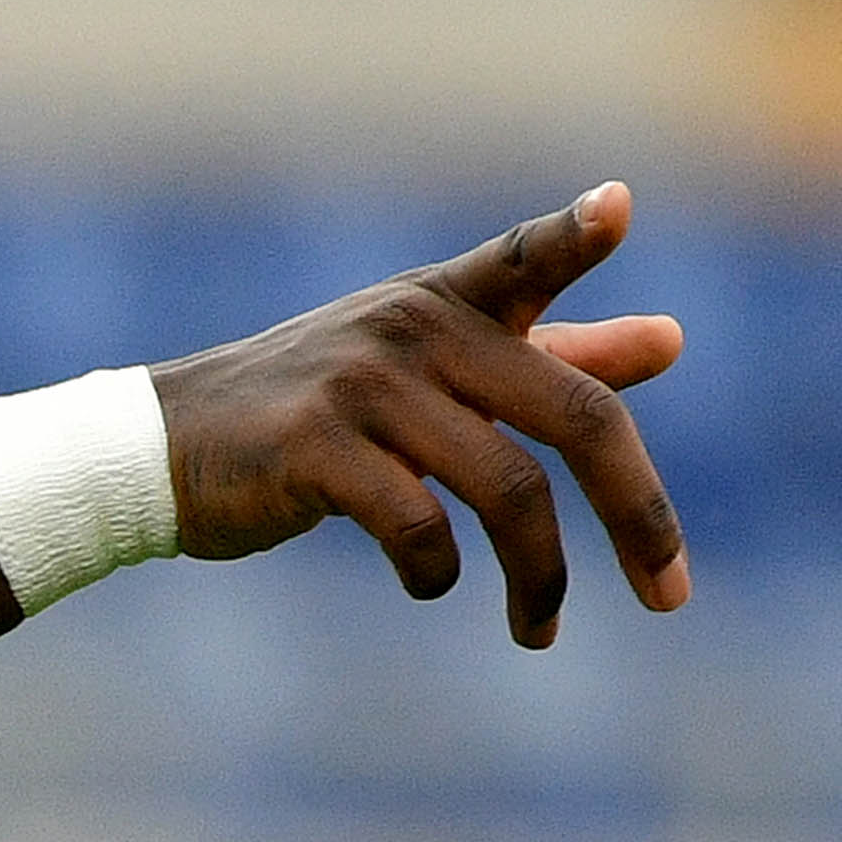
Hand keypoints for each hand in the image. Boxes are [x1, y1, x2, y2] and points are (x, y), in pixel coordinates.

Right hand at [154, 181, 693, 646]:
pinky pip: (418, 526)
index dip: (575, 235)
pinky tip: (430, 584)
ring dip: (541, 579)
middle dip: (638, 514)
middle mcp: (415, 329)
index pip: (526, 258)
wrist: (169, 447)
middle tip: (668, 594)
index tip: (621, 208)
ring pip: (508, 492)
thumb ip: (554, 358)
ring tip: (538, 632)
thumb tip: (672, 340)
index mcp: (450, 303)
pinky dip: (439, 573)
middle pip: (574, 417)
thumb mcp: (438, 374)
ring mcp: (365, 384)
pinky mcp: (316, 448)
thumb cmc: (325, 413)